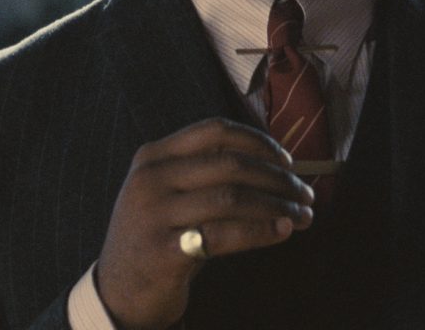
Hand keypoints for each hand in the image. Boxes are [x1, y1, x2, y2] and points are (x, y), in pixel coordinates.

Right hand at [96, 117, 314, 328]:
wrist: (118, 292)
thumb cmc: (158, 238)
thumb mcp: (168, 194)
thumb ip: (206, 174)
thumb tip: (278, 168)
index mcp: (153, 157)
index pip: (215, 131)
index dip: (258, 141)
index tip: (288, 161)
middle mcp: (150, 180)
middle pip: (230, 164)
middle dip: (278, 178)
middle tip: (306, 193)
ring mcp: (153, 215)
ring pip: (232, 198)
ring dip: (277, 205)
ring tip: (304, 215)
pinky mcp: (164, 251)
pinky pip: (224, 235)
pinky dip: (261, 231)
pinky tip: (283, 231)